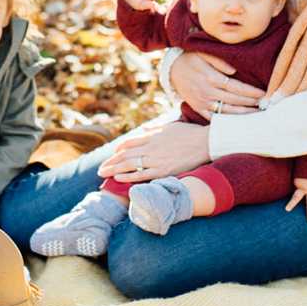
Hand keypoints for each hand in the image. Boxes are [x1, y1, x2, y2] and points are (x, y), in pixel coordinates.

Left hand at [96, 121, 210, 181]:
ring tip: (104, 175)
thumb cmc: (189, 133)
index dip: (118, 151)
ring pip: (130, 165)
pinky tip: (119, 179)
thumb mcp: (169, 126)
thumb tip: (144, 129)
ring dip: (114, 170)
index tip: (112, 156)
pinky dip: (129, 177)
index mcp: (152, 136)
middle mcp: (151, 147)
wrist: (206, 142)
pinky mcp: (164, 170)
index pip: (128, 143)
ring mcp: (156, 159)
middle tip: (100, 170)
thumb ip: (154, 129)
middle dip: (111, 162)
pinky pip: (142, 175)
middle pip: (125, 155)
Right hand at [171, 51, 264, 117]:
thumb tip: (234, 71)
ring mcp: (202, 102)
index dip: (250, 92)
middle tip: (265, 106)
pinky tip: (238, 122)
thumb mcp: (203, 53)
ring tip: (256, 115)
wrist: (171, 69)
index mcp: (210, 77)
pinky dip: (225, 121)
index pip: (235, 87)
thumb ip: (219, 61)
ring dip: (242, 115)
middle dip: (250, 103)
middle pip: (233, 101)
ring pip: (225, 112)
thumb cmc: (191, 58)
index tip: (263, 94)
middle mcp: (206, 92)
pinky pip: (213, 118)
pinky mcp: (197, 108)